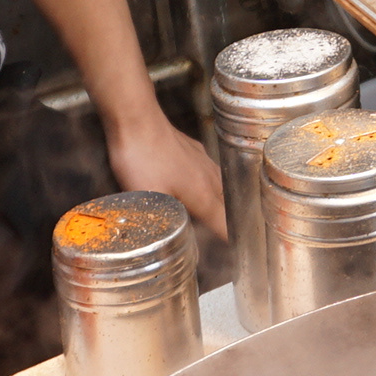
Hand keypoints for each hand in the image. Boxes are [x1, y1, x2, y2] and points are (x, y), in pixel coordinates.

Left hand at [108, 112, 226, 242]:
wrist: (137, 119)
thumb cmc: (142, 157)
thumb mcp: (149, 199)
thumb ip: (163, 222)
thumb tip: (169, 244)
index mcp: (202, 194)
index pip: (225, 224)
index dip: (232, 242)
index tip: (238, 255)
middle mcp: (209, 178)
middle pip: (229, 206)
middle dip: (232, 224)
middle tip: (233, 239)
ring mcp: (203, 161)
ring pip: (222, 187)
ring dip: (224, 204)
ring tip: (224, 217)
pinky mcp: (193, 150)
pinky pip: (210, 172)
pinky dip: (212, 185)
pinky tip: (203, 186)